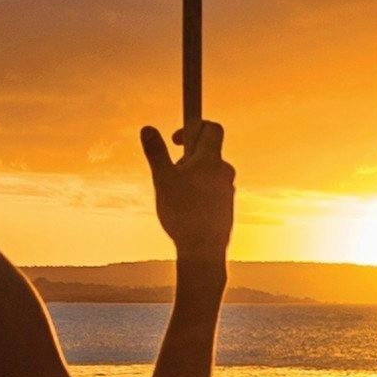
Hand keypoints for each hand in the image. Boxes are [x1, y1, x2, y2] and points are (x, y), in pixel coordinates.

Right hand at [142, 119, 233, 268]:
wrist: (204, 250)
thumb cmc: (182, 212)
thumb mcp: (163, 179)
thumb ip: (156, 152)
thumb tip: (147, 128)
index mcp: (211, 159)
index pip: (212, 128)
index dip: (194, 126)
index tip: (176, 140)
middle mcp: (225, 171)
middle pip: (207, 152)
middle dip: (187, 157)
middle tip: (171, 175)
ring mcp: (228, 189)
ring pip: (208, 173)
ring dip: (192, 177)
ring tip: (176, 197)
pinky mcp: (227, 206)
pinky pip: (212, 191)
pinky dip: (199, 193)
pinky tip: (186, 211)